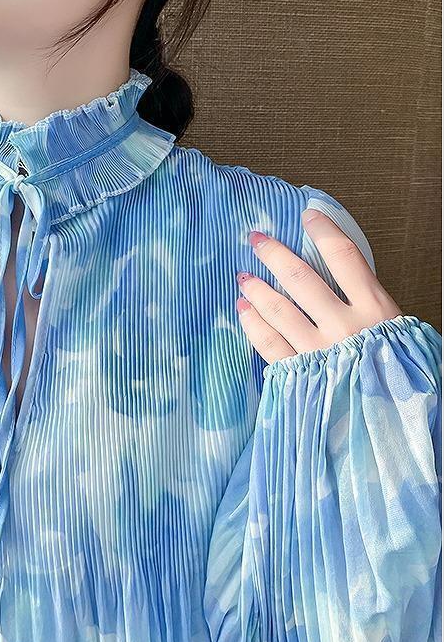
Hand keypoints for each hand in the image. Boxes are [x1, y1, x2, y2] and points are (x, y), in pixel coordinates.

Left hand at [235, 208, 402, 363]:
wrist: (396, 427)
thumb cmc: (400, 378)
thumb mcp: (399, 334)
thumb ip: (369, 305)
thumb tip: (343, 277)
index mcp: (376, 311)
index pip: (345, 257)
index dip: (323, 230)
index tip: (308, 215)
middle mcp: (345, 327)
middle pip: (301, 278)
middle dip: (274, 254)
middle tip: (256, 239)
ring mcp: (319, 352)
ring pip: (278, 309)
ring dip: (256, 289)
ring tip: (242, 276)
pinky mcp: (300, 375)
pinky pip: (268, 344)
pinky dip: (252, 324)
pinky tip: (243, 311)